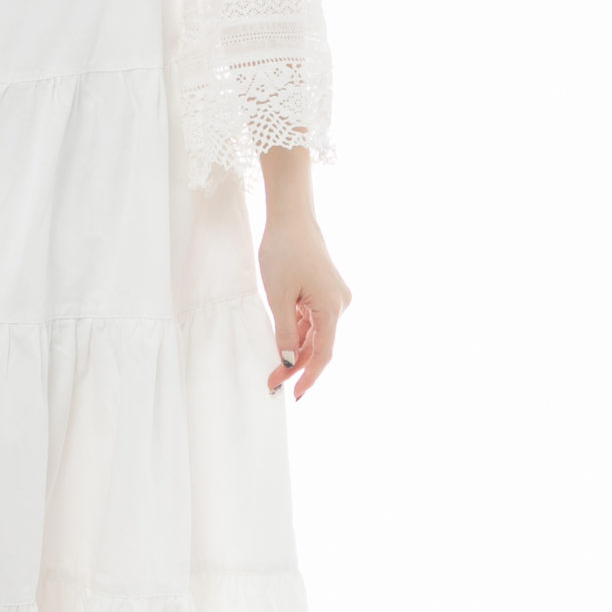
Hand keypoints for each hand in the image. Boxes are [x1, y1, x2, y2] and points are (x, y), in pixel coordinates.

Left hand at [258, 209, 351, 401]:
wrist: (290, 216)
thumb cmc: (283, 252)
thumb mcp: (278, 297)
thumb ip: (285, 334)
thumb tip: (289, 364)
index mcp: (332, 307)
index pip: (323, 353)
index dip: (309, 377)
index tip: (294, 395)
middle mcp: (340, 304)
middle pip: (319, 345)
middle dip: (296, 364)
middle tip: (271, 382)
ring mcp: (334, 297)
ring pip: (315, 333)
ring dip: (295, 348)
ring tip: (272, 365)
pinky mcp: (325, 290)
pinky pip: (312, 319)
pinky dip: (297, 331)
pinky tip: (281, 338)